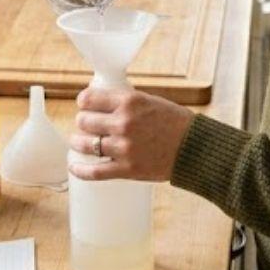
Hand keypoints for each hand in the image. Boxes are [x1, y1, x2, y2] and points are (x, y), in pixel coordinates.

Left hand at [69, 87, 194, 181]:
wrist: (195, 149)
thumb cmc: (176, 123)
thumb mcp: (151, 102)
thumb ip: (127, 103)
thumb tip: (103, 104)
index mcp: (130, 101)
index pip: (89, 98)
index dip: (84, 102)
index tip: (84, 105)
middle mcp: (124, 122)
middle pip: (84, 121)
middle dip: (83, 122)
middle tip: (86, 125)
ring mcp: (124, 147)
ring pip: (85, 144)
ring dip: (78, 143)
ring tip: (78, 143)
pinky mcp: (127, 169)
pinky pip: (94, 171)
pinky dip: (80, 170)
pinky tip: (74, 166)